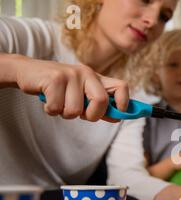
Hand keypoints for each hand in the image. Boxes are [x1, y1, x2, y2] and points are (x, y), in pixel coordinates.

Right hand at [13, 55, 128, 121]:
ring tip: (59, 102)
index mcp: (97, 77)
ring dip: (65, 114)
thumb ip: (99, 104)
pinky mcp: (54, 79)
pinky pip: (57, 108)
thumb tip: (117, 117)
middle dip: (92, 115)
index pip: (122, 87)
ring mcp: (70, 75)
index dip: (123, 103)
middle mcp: (86, 73)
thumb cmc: (59, 87)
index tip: (117, 115)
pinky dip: (51, 110)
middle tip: (81, 114)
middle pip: (101, 101)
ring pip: (76, 110)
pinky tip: (47, 99)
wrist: (27, 72)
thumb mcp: (81, 93)